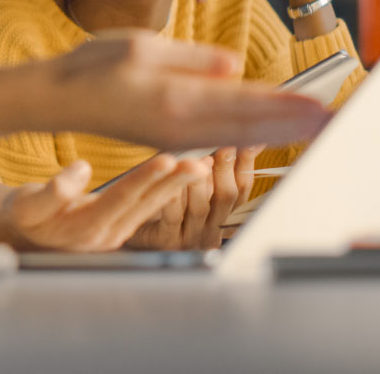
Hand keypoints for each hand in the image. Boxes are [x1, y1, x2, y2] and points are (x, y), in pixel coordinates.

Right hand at [0, 156, 209, 250]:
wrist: (22, 238)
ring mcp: (117, 233)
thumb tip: (80, 169)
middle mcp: (107, 234)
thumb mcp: (26, 204)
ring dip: (178, 186)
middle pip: (145, 204)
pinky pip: (150, 206)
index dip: (144, 179)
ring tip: (201, 167)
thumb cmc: (24, 217)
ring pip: (152, 206)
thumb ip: (52, 191)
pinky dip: (169, 189)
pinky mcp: (121, 226)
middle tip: (199, 163)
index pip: (121, 198)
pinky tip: (183, 175)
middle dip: (174, 183)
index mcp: (85, 228)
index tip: (166, 160)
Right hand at [50, 31, 329, 150]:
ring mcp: (176, 139)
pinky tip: (268, 128)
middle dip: (294, 123)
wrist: (57, 100)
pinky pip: (220, 137)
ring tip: (314, 125)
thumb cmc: (93, 66)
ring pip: (239, 135)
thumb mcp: (143, 46)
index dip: (286, 105)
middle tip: (335, 122)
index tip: (320, 106)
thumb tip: (235, 67)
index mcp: (175, 100)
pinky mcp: (171, 139)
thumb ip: (192, 58)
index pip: (244, 103)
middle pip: (250, 126)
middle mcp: (181, 128)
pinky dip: (251, 132)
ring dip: (278, 129)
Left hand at [124, 146, 261, 249]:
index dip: (246, 164)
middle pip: (226, 198)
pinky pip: (172, 216)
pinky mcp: (165, 240)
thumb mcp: (189, 185)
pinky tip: (170, 180)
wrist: (131, 228)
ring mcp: (188, 237)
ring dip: (198, 181)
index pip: (241, 189)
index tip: (248, 141)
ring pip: (200, 208)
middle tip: (223, 147)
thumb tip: (235, 139)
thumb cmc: (162, 205)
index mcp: (220, 215)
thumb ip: (208, 167)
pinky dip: (174, 196)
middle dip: (225, 169)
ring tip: (195, 162)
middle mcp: (209, 229)